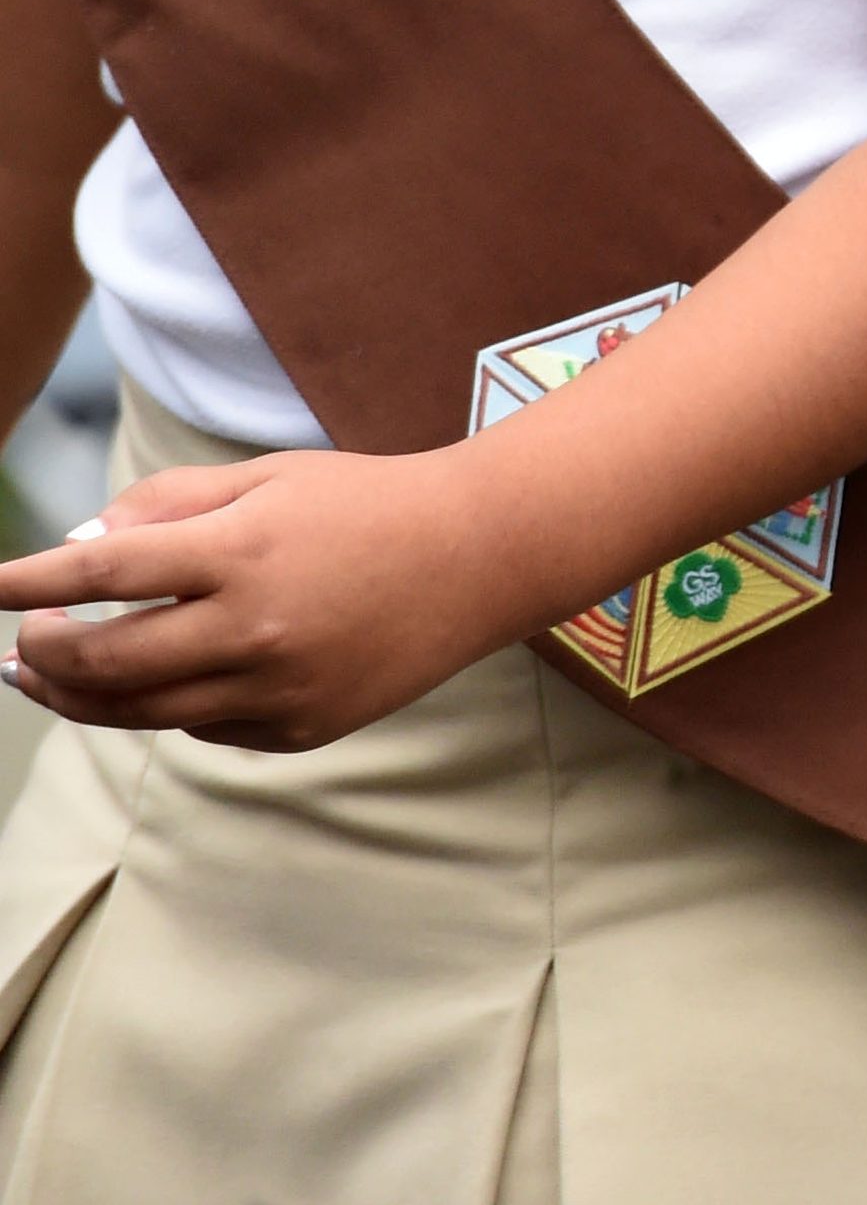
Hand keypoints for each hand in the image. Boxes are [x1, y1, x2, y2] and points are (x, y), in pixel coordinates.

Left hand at [0, 446, 562, 751]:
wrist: (483, 556)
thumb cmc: (368, 502)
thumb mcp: (269, 477)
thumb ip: (169, 506)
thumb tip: (77, 550)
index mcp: (246, 550)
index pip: (106, 572)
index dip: (32, 582)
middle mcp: (258, 626)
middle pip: (107, 659)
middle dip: (44, 651)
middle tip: (22, 641)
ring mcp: (281, 686)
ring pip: (142, 711)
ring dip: (79, 696)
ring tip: (41, 680)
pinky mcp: (302, 727)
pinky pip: (205, 727)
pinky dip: (168, 706)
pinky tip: (159, 682)